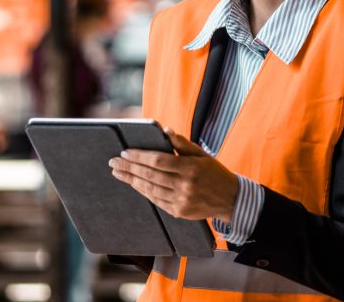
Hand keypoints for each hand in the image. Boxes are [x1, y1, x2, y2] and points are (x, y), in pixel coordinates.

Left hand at [109, 128, 239, 221]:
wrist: (230, 199)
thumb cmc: (214, 172)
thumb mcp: (202, 154)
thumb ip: (183, 144)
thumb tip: (166, 131)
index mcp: (191, 168)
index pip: (158, 161)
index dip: (139, 157)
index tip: (125, 152)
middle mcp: (185, 185)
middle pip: (150, 175)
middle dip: (129, 167)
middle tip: (114, 162)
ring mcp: (182, 200)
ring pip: (150, 189)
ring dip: (132, 180)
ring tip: (118, 173)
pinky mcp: (179, 212)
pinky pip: (156, 201)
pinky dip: (143, 192)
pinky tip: (134, 184)